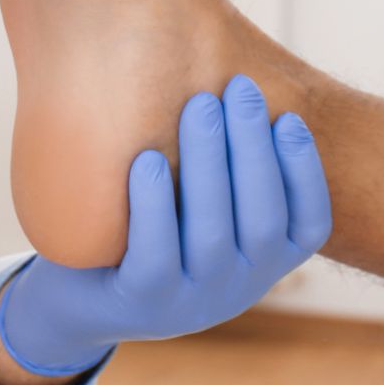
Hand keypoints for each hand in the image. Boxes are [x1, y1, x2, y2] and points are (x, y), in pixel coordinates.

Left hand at [0, 75, 332, 374]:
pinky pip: (153, 255)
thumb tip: (228, 81)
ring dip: (208, 163)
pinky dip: (154, 204)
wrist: (76, 295)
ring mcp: (189, 302)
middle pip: (261, 219)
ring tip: (198, 105)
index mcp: (261, 263)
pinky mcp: (139, 303)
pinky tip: (146, 159)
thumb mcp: (193, 208)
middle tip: (237, 86)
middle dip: (253, 147)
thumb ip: (220, 167)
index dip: (304, 172)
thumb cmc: (143, 230)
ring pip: (211, 234)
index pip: (308, 224)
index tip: (288, 116)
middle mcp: (235, 288)